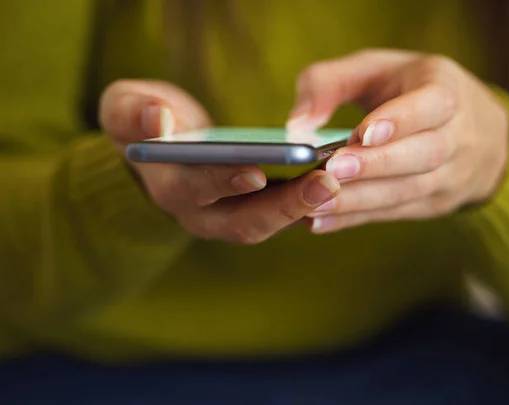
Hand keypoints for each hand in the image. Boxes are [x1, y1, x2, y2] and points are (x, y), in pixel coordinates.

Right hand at [100, 80, 339, 243]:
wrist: (161, 145)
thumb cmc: (145, 120)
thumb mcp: (125, 107)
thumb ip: (133, 112)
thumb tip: (157, 120)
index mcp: (168, 186)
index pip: (196, 189)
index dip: (224, 181)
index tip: (257, 171)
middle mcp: (200, 213)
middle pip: (244, 221)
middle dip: (284, 205)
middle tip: (326, 182)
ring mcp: (227, 218)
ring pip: (269, 223)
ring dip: (304, 207)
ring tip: (339, 181)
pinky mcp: (251, 211)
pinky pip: (281, 214)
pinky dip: (307, 203)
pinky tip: (337, 181)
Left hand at [287, 50, 508, 233]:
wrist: (478, 132)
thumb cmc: (410, 92)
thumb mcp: (376, 70)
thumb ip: (330, 83)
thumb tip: (296, 125)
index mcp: (446, 91)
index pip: (432, 105)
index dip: (400, 120)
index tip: (362, 133)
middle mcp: (459, 136)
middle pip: (423, 154)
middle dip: (376, 165)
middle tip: (332, 171)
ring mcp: (452, 176)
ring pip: (408, 191)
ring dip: (360, 200)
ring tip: (315, 204)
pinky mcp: (434, 204)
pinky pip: (395, 213)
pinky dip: (356, 218)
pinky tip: (320, 220)